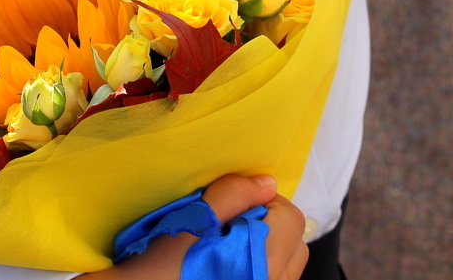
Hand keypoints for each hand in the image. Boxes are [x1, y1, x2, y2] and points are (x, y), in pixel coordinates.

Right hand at [86, 174, 307, 278]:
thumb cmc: (159, 267)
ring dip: (264, 247)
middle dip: (269, 224)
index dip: (265, 201)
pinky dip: (257, 266)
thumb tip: (266, 183)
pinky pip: (270, 277)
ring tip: (226, 245)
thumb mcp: (192, 221)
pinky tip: (223, 264)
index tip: (235, 202)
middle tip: (230, 222)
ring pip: (284, 264)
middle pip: (293, 242)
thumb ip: (232, 195)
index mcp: (263, 259)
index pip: (290, 218)